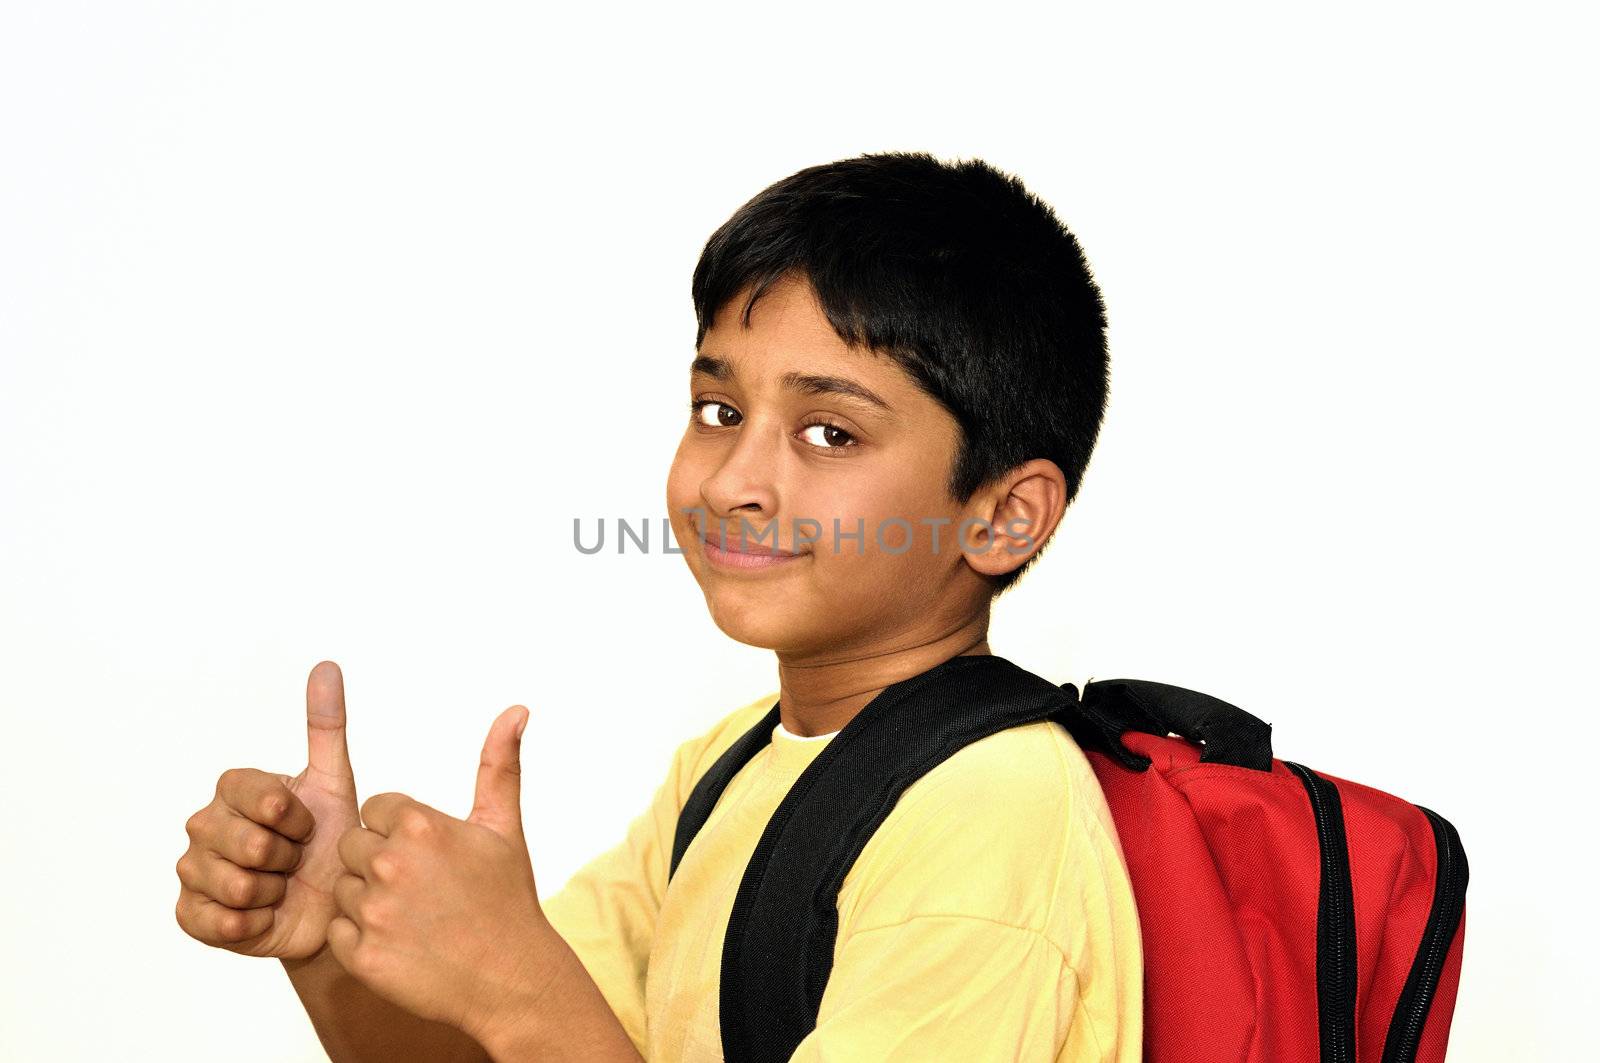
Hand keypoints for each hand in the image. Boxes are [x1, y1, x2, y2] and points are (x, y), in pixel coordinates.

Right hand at [175, 661, 362, 958]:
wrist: (331, 906)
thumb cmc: (331, 841)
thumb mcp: (335, 782)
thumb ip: (326, 725)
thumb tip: (326, 665)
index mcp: (233, 789)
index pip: (264, 799)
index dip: (296, 818)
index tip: (308, 825)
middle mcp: (203, 824)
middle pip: (251, 846)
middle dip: (288, 858)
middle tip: (296, 861)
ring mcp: (192, 870)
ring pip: (238, 886)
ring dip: (274, 892)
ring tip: (282, 887)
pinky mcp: (190, 915)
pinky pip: (221, 922)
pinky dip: (255, 924)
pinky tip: (266, 915)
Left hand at [327, 703, 559, 1043]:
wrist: (511, 978)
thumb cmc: (507, 899)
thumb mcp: (503, 827)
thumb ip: (498, 764)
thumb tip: (516, 710)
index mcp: (420, 825)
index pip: (376, 809)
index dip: (400, 831)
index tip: (429, 856)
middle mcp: (390, 864)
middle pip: (353, 846)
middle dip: (379, 863)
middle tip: (421, 889)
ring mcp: (373, 912)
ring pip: (343, 889)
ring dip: (368, 901)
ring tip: (414, 917)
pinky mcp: (362, 955)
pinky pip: (338, 932)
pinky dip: (362, 939)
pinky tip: (401, 942)